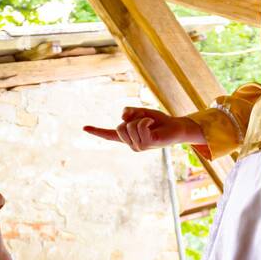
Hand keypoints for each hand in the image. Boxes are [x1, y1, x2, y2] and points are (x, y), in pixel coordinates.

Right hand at [83, 107, 204, 150]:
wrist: (177, 128)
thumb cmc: (159, 121)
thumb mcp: (141, 112)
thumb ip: (130, 112)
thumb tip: (122, 117)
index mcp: (129, 138)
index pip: (110, 135)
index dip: (97, 131)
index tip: (83, 128)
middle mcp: (132, 145)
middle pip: (119, 127)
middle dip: (130, 119)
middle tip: (145, 121)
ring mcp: (139, 146)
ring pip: (129, 126)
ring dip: (140, 119)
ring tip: (150, 123)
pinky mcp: (148, 143)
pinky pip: (140, 126)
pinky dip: (145, 120)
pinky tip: (152, 124)